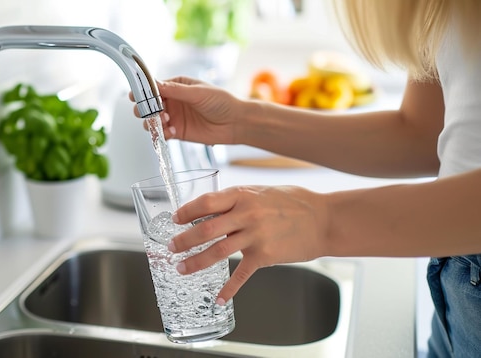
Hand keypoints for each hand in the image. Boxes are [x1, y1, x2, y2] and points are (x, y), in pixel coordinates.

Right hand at [131, 76, 244, 145]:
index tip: (137, 96)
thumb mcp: (198, 92)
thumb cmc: (222, 102)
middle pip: (148, 105)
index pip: (153, 87)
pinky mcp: (177, 132)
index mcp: (176, 86)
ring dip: (153, 122)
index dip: (143, 91)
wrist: (235, 123)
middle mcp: (172, 101)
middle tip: (152, 112)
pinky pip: (162, 134)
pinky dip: (162, 134)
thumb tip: (155, 84)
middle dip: (145, 109)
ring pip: (151, 121)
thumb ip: (175, 90)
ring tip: (165, 121)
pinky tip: (172, 131)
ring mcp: (173, 117)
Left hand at [170, 185, 328, 303]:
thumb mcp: (261, 191)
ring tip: (182, 268)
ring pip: (217, 252)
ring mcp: (255, 236)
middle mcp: (247, 214)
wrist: (324, 220)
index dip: (187, 212)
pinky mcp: (265, 256)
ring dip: (195, 262)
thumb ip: (237, 200)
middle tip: (171, 247)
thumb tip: (210, 208)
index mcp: (243, 195)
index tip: (175, 219)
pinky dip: (229, 289)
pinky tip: (220, 298)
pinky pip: (241, 275)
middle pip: (205, 230)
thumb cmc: (294, 202)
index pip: (206, 203)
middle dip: (184, 240)